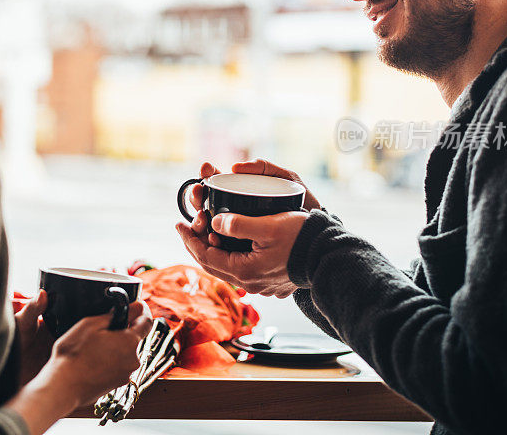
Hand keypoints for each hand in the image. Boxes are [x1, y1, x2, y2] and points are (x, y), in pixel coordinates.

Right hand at [6, 302, 151, 434]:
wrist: (62, 387)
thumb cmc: (74, 354)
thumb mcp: (91, 324)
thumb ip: (116, 314)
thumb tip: (135, 307)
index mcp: (130, 342)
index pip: (147, 322)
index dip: (142, 311)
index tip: (136, 306)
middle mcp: (133, 360)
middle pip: (134, 339)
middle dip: (121, 331)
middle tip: (101, 329)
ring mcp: (125, 375)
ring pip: (124, 354)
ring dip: (114, 348)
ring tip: (91, 348)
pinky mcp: (116, 385)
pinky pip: (117, 367)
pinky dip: (108, 362)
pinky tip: (91, 362)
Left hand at [177, 158, 319, 297]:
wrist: (328, 256)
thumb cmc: (301, 238)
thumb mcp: (268, 225)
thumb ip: (238, 224)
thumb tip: (215, 223)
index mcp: (244, 271)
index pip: (205, 256)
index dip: (189, 239)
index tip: (179, 223)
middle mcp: (249, 282)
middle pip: (212, 264)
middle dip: (195, 245)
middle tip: (185, 227)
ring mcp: (259, 284)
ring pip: (225, 267)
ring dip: (211, 250)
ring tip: (203, 232)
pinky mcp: (268, 281)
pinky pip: (239, 268)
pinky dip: (226, 254)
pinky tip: (227, 243)